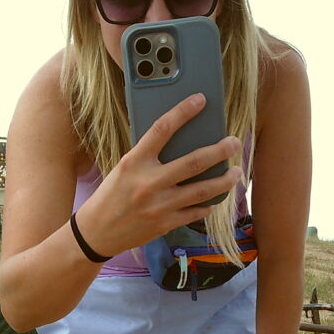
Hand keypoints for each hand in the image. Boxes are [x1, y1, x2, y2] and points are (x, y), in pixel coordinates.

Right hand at [76, 93, 242, 256]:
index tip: (200, 100)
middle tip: (234, 143)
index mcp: (134, 162)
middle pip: (194, 161)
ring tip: (237, 172)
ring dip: (225, 179)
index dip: (183, 112)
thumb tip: (181, 143)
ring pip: (203, 190)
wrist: (97, 232)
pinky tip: (216, 198)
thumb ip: (148, 157)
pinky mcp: (165, 224)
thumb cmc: (111, 196)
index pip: (162, 129)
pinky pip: (196, 212)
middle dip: (220, 150)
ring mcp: (159, 205)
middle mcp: (149, 183)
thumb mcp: (124, 169)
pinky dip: (209, 204)